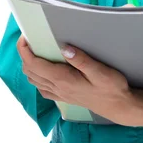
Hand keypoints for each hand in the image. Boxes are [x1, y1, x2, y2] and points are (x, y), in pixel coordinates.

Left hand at [16, 33, 134, 123]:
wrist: (118, 106)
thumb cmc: (111, 87)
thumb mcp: (100, 71)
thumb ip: (81, 60)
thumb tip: (64, 47)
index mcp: (63, 79)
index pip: (34, 64)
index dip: (25, 50)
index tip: (24, 36)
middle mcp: (57, 88)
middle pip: (30, 71)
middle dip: (25, 54)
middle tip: (30, 39)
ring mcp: (59, 94)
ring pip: (34, 80)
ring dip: (29, 64)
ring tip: (36, 50)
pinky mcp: (63, 97)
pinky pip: (42, 88)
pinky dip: (37, 76)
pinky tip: (44, 69)